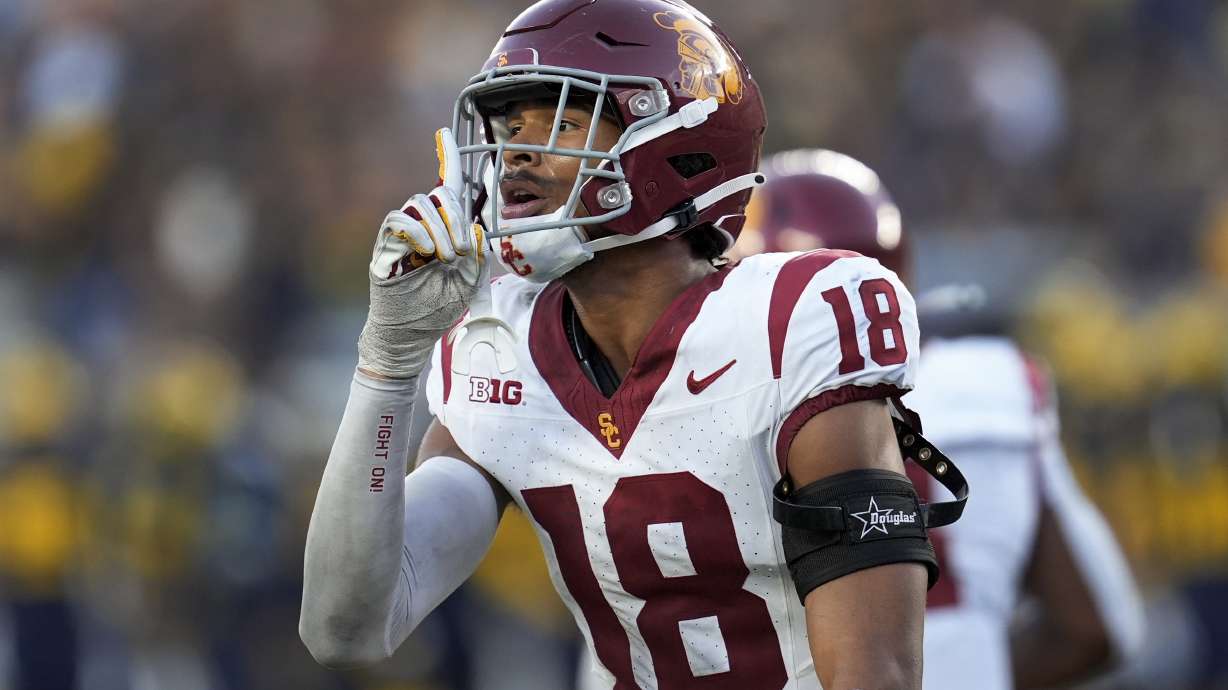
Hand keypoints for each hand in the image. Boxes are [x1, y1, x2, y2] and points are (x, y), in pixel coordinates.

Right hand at [358, 128, 484, 378]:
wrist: (410, 335)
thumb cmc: (437, 309)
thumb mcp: (470, 282)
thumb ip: (478, 254)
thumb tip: (476, 227)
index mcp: (444, 230)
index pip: (447, 188)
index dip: (446, 159)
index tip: (444, 133)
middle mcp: (422, 225)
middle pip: (441, 194)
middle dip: (457, 220)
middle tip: (460, 252)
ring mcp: (402, 233)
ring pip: (421, 203)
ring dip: (440, 229)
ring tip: (444, 258)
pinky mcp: (385, 244)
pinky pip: (400, 220)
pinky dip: (418, 233)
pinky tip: (425, 254)